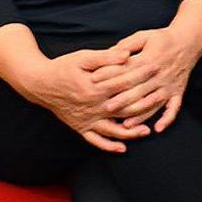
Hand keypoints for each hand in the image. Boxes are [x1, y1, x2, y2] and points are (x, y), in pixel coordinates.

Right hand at [19, 47, 147, 152]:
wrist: (39, 83)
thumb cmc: (63, 67)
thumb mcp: (83, 57)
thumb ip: (106, 57)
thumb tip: (127, 54)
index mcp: (94, 88)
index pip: (124, 83)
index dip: (142, 76)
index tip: (157, 68)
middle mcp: (91, 107)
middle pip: (123, 109)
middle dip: (144, 105)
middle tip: (161, 99)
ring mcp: (85, 119)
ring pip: (112, 129)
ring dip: (130, 132)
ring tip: (147, 132)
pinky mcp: (79, 126)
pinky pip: (94, 140)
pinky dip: (108, 145)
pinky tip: (122, 148)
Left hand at [92, 24, 201, 130]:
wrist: (188, 41)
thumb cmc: (162, 39)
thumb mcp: (144, 36)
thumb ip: (126, 45)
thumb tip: (108, 54)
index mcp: (150, 60)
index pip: (128, 71)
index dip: (111, 76)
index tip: (95, 82)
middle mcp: (160, 75)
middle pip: (140, 90)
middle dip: (123, 100)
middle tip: (107, 109)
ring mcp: (170, 85)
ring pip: (154, 102)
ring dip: (141, 115)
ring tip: (126, 125)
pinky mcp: (178, 91)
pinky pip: (174, 107)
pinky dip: (168, 119)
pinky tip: (158, 129)